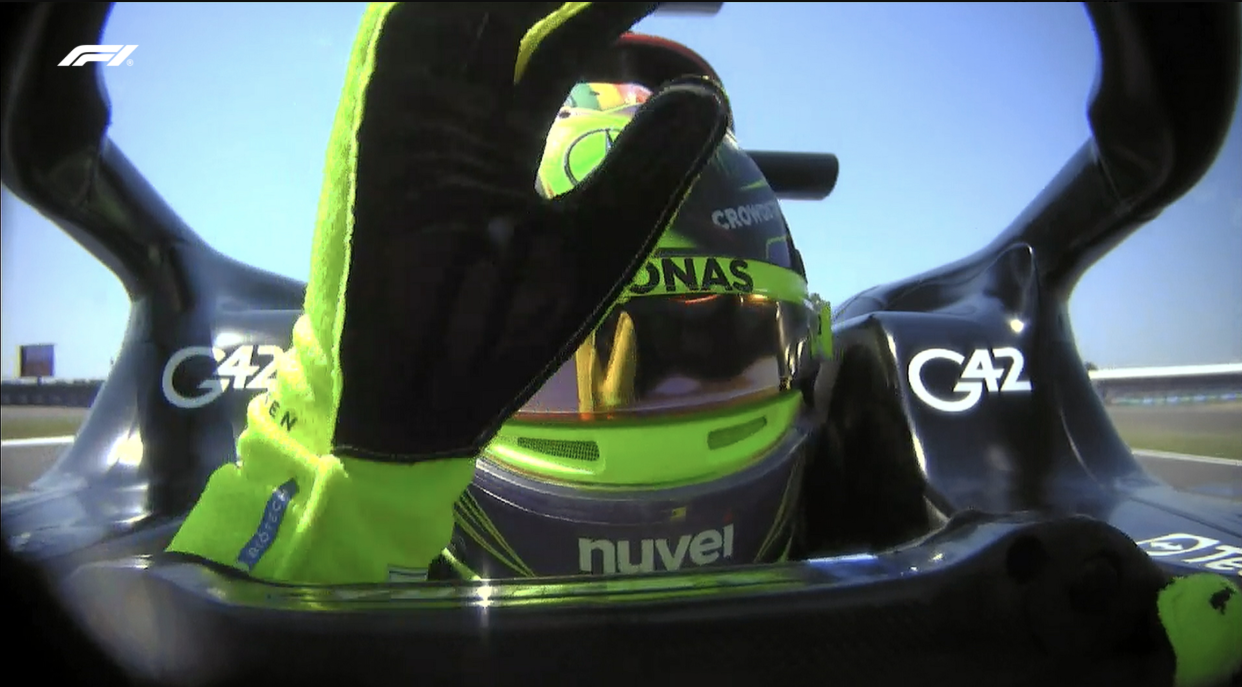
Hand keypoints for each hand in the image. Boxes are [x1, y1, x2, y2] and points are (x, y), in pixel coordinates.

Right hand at [323, 3, 730, 460]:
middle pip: (511, 13)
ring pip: (459, 15)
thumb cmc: (504, 327)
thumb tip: (708, 97)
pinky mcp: (376, 130)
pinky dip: (434, 8)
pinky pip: (399, 44)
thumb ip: (645, 167)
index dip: (607, 5)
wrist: (427, 396)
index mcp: (508, 136)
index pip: (561, 40)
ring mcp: (419, 117)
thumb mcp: (599, 237)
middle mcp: (464, 114)